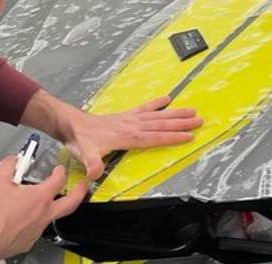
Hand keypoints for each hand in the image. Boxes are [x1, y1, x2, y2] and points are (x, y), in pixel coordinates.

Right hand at [0, 155, 87, 262]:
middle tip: (83, 187)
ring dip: (52, 208)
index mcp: (39, 197)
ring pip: (52, 217)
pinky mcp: (28, 241)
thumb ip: (8, 165)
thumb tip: (12, 160)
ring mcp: (37, 230)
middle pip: (71, 203)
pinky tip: (25, 218)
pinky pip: (36, 229)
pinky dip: (34, 221)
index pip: (58, 180)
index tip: (59, 169)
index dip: (60, 172)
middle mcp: (43, 214)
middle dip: (80, 192)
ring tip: (46, 202)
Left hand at [63, 96, 202, 179]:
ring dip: (175, 113)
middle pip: (161, 124)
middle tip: (199, 120)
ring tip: (191, 111)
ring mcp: (130, 119)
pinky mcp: (125, 116)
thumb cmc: (81, 141)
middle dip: (181, 123)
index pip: (155, 137)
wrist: (72, 125)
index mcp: (128, 136)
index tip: (189, 136)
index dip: (172, 137)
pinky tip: (167, 98)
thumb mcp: (85, 155)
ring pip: (157, 116)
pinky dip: (156, 103)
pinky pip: (144, 108)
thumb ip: (92, 163)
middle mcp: (132, 125)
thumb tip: (94, 173)